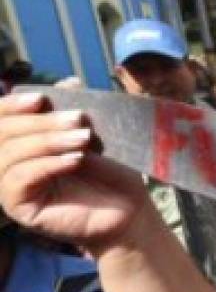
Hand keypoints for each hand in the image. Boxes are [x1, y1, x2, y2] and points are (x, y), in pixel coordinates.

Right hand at [0, 91, 150, 248]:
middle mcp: (8, 164)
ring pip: (10, 155)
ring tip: (83, 138)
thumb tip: (68, 82)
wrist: (128, 209)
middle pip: (3, 134)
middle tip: (77, 119)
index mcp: (19, 143)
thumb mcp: (91, 135)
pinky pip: (21, 179)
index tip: (43, 98)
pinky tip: (74, 160)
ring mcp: (10, 187)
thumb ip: (75, 110)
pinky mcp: (19, 208)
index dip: (13, 105)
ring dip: (48, 141)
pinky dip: (48, 164)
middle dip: (41, 122)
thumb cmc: (109, 172)